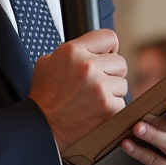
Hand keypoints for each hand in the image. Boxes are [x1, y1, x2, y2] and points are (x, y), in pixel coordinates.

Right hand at [28, 29, 127, 152]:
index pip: (109, 37)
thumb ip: (70, 50)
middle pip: (120, 62)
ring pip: (122, 83)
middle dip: (110, 72)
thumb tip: (89, 47)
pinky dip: (111, 108)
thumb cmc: (44, 96)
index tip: (106, 56)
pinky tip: (95, 110)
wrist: (42, 127)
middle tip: (96, 83)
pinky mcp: (108, 107)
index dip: (109, 48)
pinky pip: (121, 102)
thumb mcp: (47, 63)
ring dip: (112, 91)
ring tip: (93, 98)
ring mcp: (100, 87)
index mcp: (73, 51)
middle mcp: (88, 66)